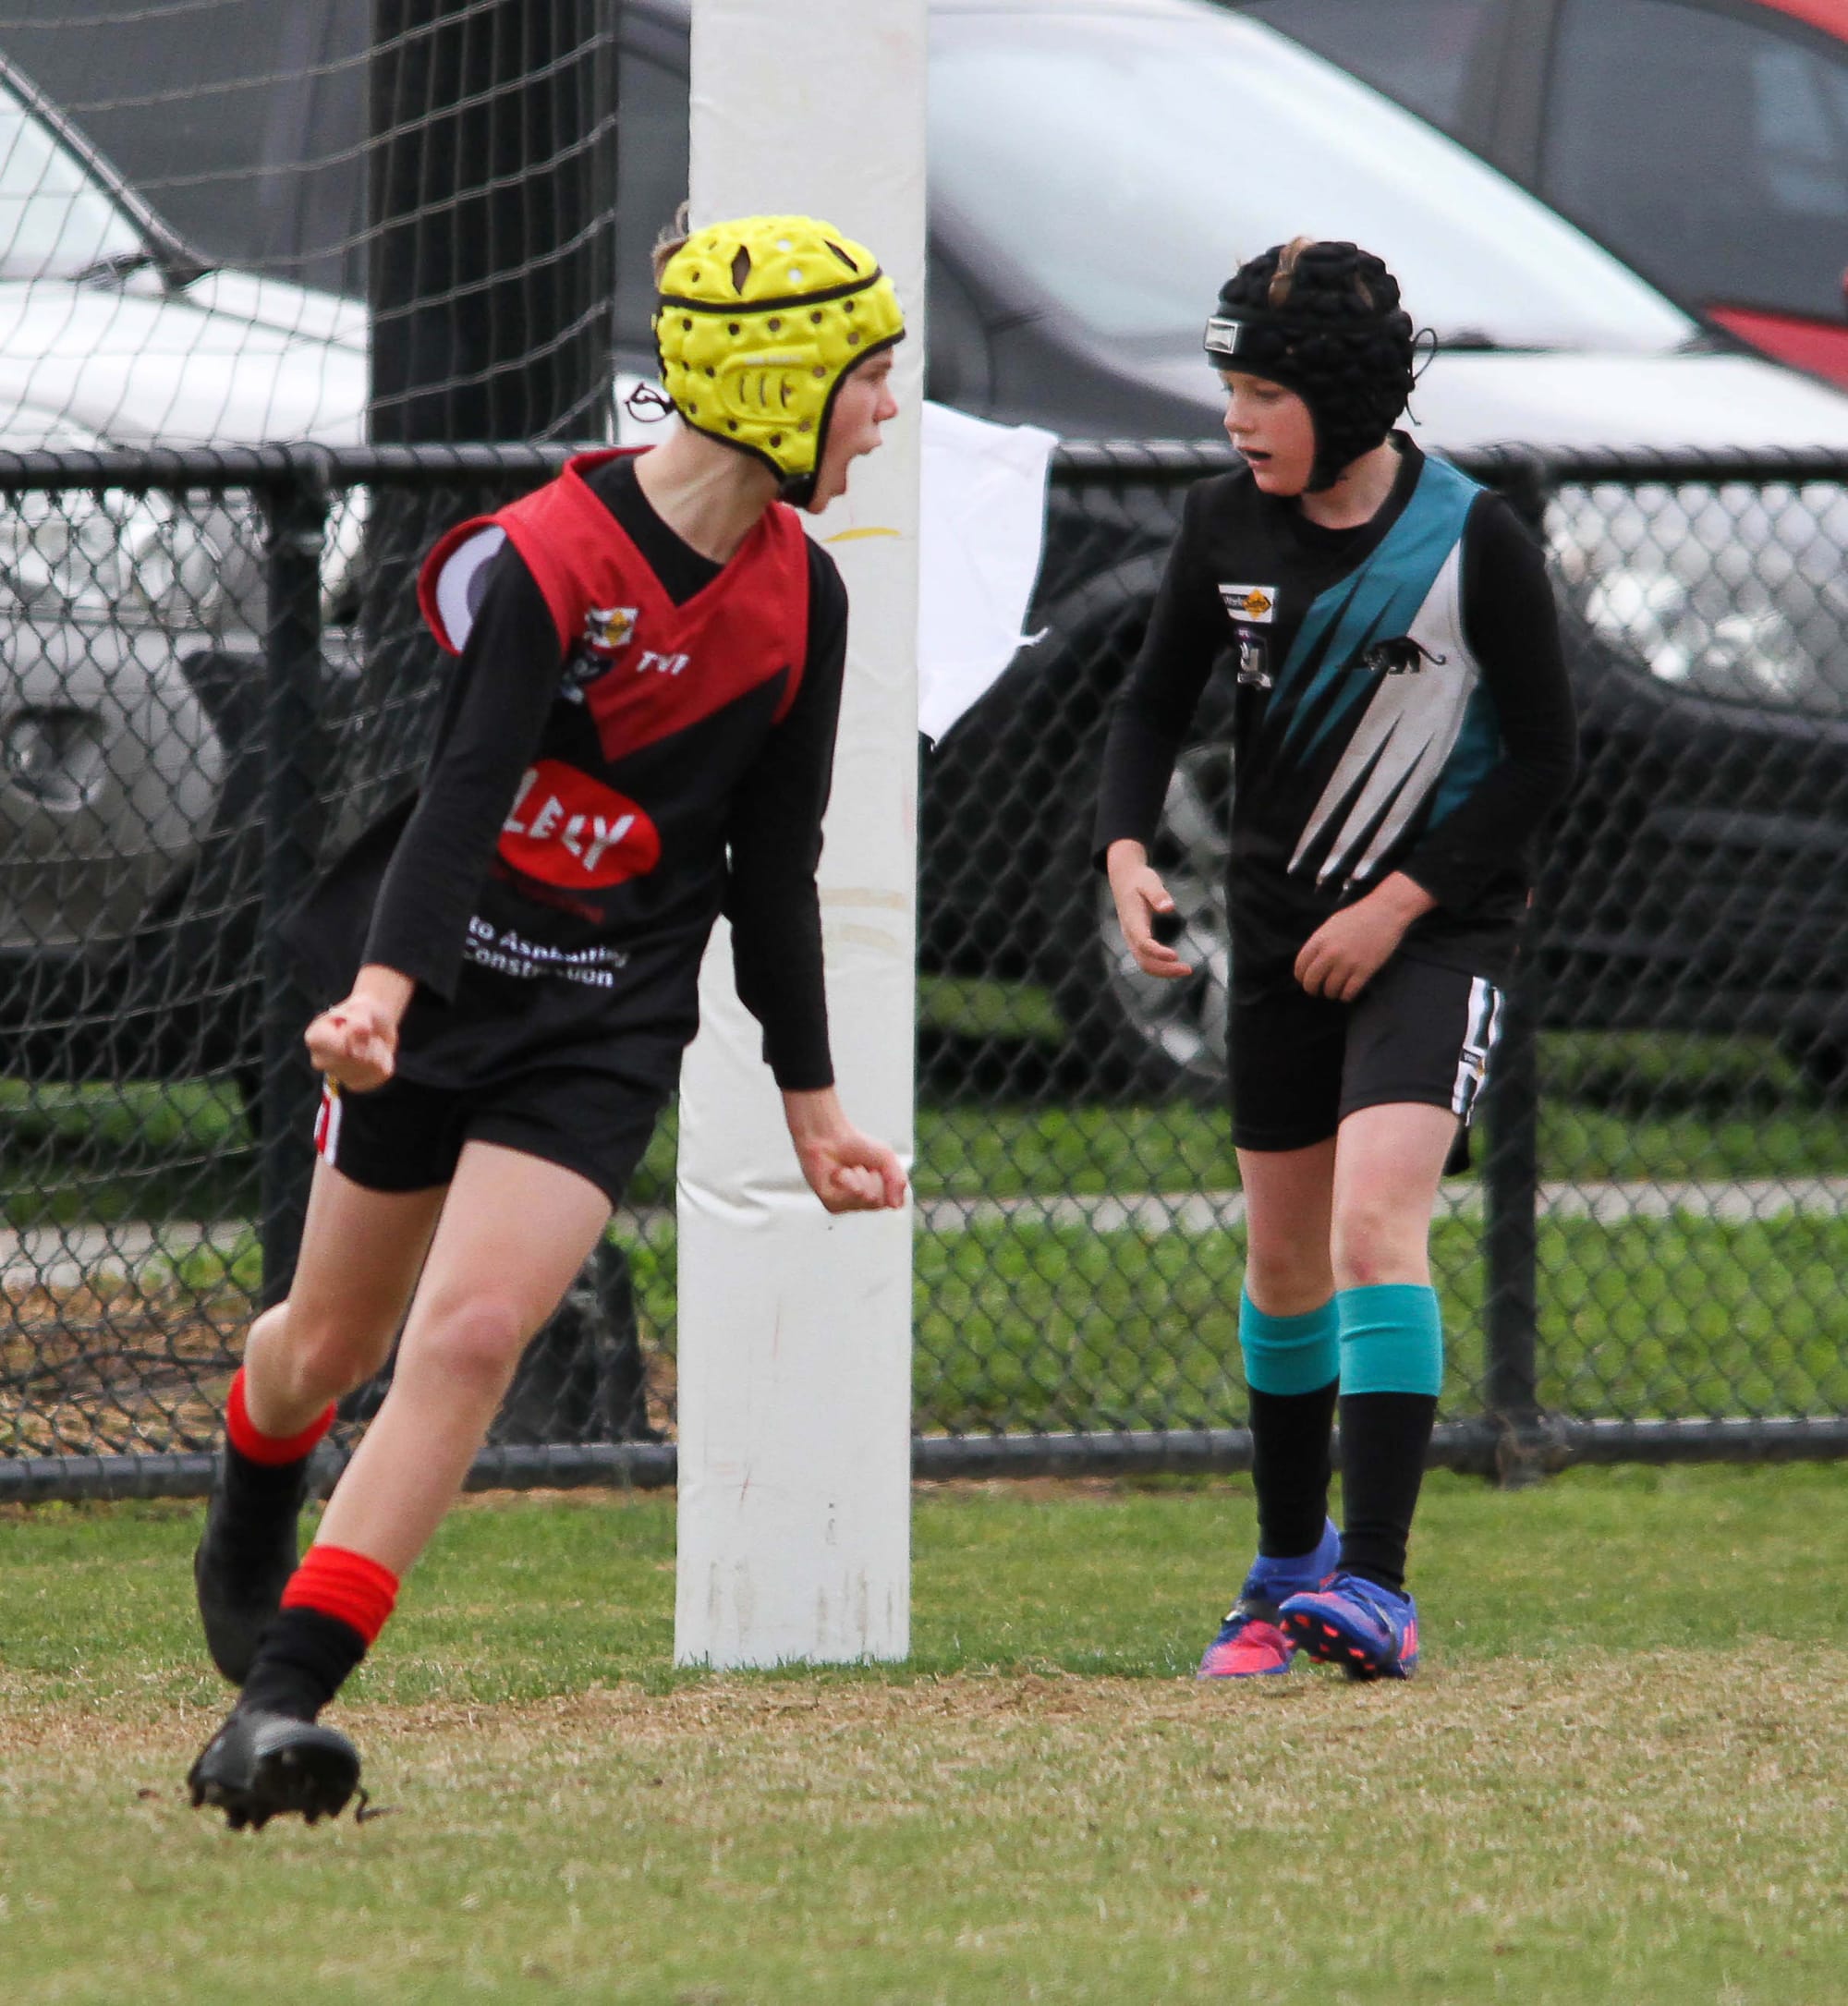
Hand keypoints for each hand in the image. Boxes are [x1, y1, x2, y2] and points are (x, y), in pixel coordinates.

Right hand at [303, 965, 414, 1091]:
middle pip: (355, 1059)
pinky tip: (376, 1053)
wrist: (371, 1023)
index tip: (356, 1025)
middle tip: (365, 1033)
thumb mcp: (361, 1008)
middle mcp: (320, 1061)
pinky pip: (380, 1075)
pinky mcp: (357, 1084)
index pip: (340, 1048)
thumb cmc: (361, 1013)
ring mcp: (338, 1075)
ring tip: (370, 1042)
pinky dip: (385, 1061)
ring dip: (378, 1051)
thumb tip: (362, 1031)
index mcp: (315, 1038)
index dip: (357, 1036)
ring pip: (370, 1067)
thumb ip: (360, 1018)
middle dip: (368, 1043)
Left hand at [782, 1087, 908, 1213]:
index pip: (892, 1201)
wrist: (829, 1137)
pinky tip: (838, 1173)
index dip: (887, 1180)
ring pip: (865, 1198)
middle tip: (861, 1166)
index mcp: (878, 1196)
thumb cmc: (857, 1147)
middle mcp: (863, 1205)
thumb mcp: (886, 1158)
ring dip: (859, 1176)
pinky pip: (850, 1195)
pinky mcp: (831, 1205)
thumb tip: (897, 1207)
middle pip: (878, 1201)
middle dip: (872, 1178)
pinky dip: (847, 1178)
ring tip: (849, 1168)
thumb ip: (898, 1180)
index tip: (875, 1167)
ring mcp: (847, 1206)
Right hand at [1106, 838, 1191, 979]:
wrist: (1124, 879)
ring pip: (1145, 963)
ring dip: (1164, 971)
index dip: (1158, 952)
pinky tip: (1176, 964)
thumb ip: (1158, 894)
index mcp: (1132, 921)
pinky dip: (1161, 966)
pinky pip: (1146, 959)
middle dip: (1165, 969)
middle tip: (1188, 970)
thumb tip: (1169, 907)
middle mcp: (1130, 934)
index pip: (1143, 943)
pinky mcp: (1136, 940)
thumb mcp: (1149, 881)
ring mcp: (1132, 939)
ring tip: (1186, 970)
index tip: (1175, 955)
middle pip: (1144, 961)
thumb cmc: (1139, 880)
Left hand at [1294, 873, 1435, 1001]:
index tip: (1306, 981)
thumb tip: (1310, 963)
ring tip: (1336, 990)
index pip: (1300, 967)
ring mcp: (1347, 962)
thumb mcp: (1331, 925)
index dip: (1301, 978)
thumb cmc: (1358, 916)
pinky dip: (1346, 996)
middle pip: (1311, 982)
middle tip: (1318, 991)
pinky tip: (1348, 992)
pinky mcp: (1364, 970)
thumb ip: (1319, 943)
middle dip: (1313, 990)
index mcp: (1319, 940)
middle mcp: (1330, 953)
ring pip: (1330, 990)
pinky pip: (1348, 993)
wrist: (1386, 911)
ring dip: (1332, 993)